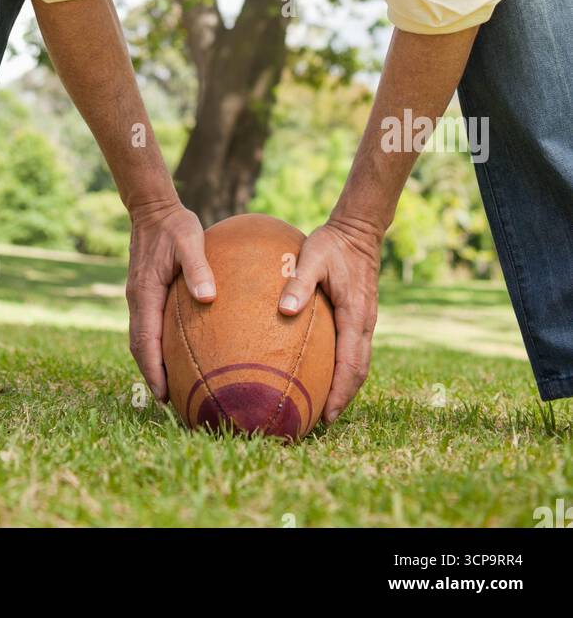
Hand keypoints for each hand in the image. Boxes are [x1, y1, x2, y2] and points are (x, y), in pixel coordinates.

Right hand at [126, 200, 215, 401]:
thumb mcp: (190, 242)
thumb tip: (207, 299)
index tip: (163, 394)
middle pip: (139, 346)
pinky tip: (174, 353)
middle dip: (151, 374)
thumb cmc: (174, 225)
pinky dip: (155, 346)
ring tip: (171, 386)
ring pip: (141, 338)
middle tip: (169, 402)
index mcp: (145, 292)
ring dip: (152, 363)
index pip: (145, 340)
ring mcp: (139, 296)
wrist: (153, 209)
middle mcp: (137, 299)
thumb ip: (199, 268)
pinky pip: (147, 326)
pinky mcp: (145, 293)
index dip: (152, 369)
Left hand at [278, 215, 381, 423]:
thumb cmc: (332, 243)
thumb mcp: (312, 257)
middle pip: (358, 371)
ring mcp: (365, 320)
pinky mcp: (360, 315)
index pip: (350, 364)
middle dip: (343, 398)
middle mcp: (364, 322)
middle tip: (323, 420)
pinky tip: (326, 372)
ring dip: (346, 386)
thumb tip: (285, 310)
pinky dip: (346, 368)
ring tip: (325, 405)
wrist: (358, 230)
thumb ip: (299, 282)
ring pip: (359, 362)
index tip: (327, 415)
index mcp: (355, 315)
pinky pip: (356, 350)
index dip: (340, 393)